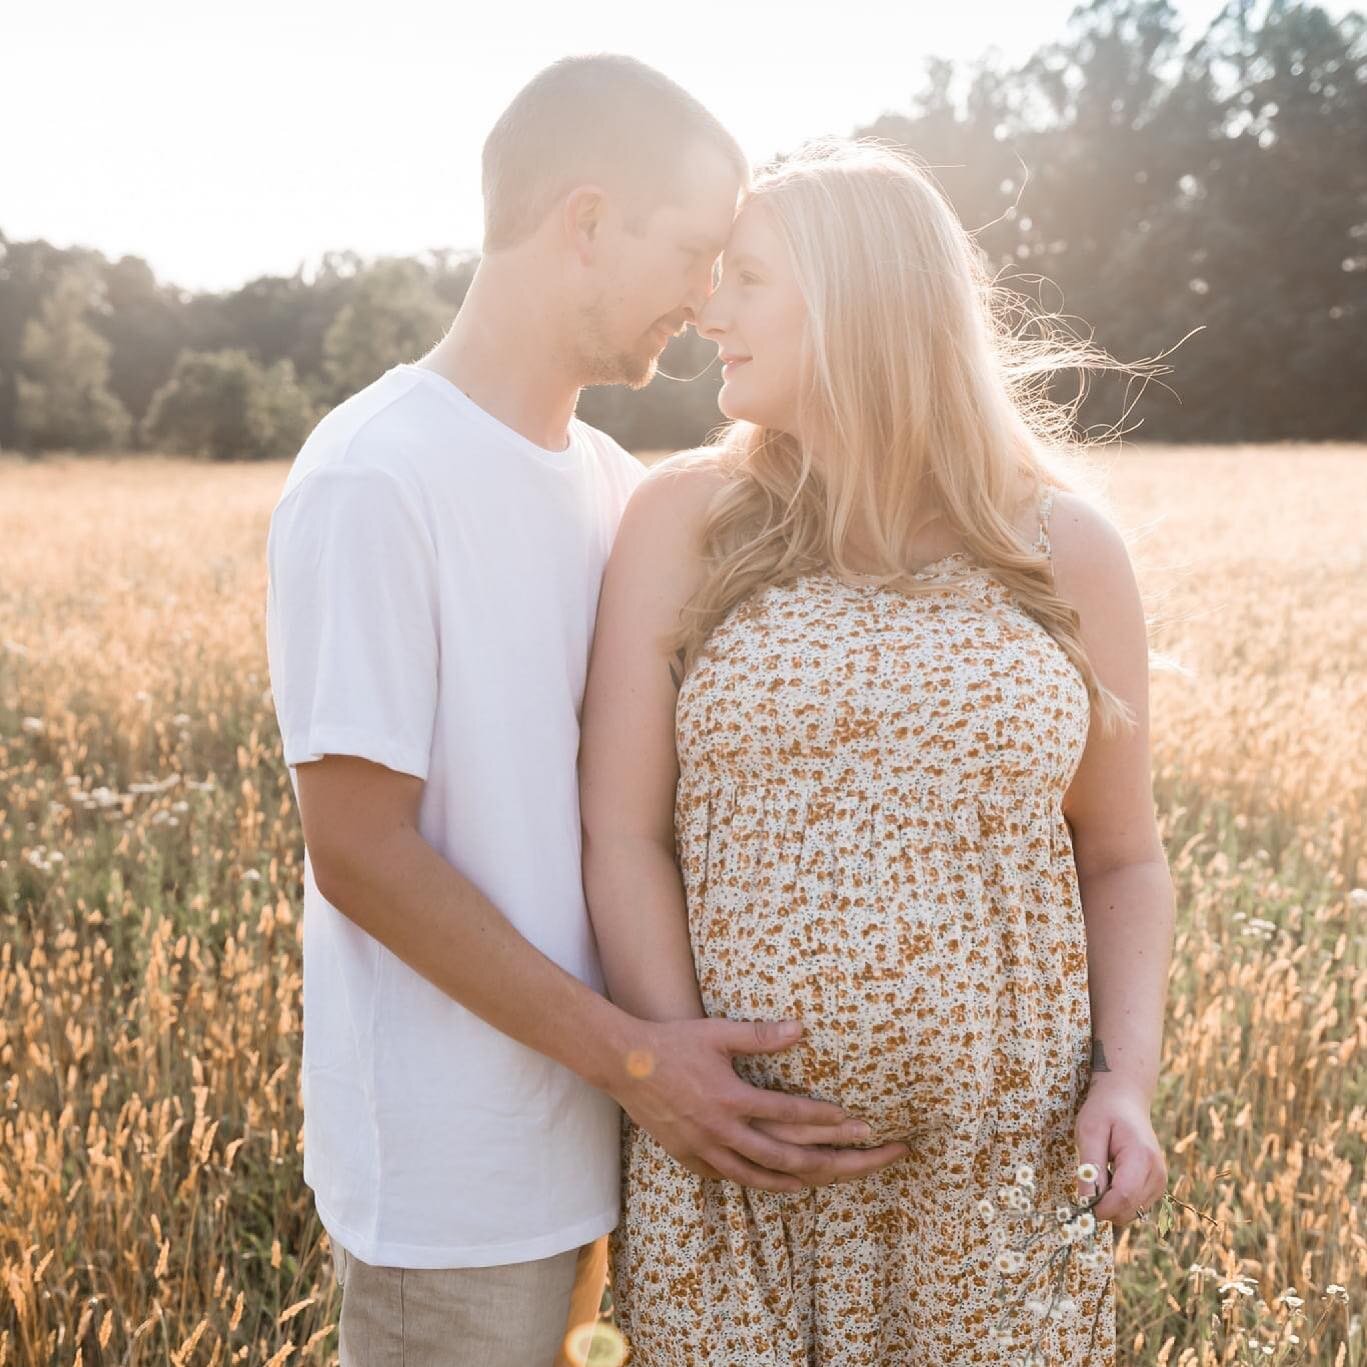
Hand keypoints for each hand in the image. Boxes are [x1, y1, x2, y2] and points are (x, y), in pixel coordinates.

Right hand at [611, 1016, 909, 1193]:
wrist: (624, 1064)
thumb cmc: (674, 1042)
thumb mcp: (718, 1033)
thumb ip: (760, 1035)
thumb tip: (802, 1029)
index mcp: (732, 1099)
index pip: (792, 1117)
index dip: (830, 1122)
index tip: (862, 1124)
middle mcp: (722, 1131)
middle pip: (789, 1157)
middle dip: (836, 1160)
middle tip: (870, 1159)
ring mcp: (706, 1150)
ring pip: (762, 1177)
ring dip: (803, 1180)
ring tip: (833, 1178)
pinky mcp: (690, 1158)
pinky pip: (732, 1178)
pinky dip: (760, 1182)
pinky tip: (778, 1181)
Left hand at [1074, 1081, 1166, 1227]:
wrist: (1126, 1100)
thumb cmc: (1104, 1112)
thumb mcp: (1089, 1132)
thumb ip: (1090, 1167)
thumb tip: (1086, 1201)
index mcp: (1141, 1157)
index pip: (1123, 1197)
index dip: (1100, 1206)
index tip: (1080, 1202)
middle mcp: (1157, 1174)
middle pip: (1128, 1210)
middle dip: (1104, 1206)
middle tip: (1088, 1181)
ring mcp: (1160, 1182)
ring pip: (1131, 1213)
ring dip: (1111, 1203)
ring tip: (1103, 1173)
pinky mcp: (1157, 1186)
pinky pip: (1135, 1207)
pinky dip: (1120, 1200)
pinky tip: (1113, 1177)